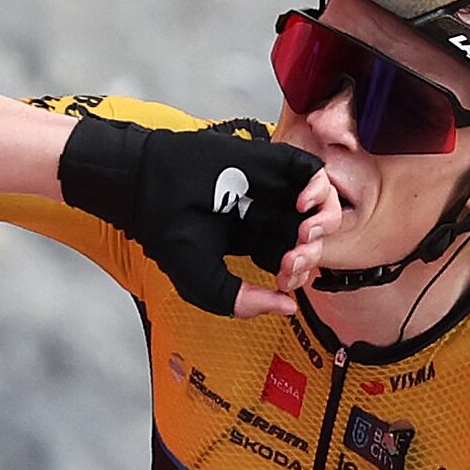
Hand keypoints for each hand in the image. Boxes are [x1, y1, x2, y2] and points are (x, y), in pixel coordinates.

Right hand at [56, 112, 325, 316]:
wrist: (146, 187)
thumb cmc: (167, 233)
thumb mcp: (204, 284)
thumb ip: (243, 302)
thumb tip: (290, 307)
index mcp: (250, 241)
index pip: (290, 261)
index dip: (295, 274)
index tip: (282, 279)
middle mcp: (264, 214)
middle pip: (307, 237)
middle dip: (309, 254)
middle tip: (294, 259)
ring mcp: (269, 187)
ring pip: (319, 205)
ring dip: (322, 223)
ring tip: (303, 234)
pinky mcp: (269, 162)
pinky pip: (310, 170)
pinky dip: (318, 187)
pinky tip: (301, 204)